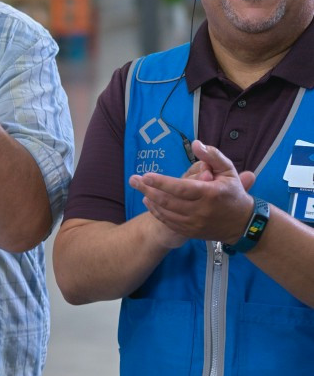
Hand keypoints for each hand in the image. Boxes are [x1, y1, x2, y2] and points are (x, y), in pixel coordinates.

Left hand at [128, 139, 256, 243]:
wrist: (243, 224)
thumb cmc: (233, 193)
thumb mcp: (228, 171)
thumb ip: (212, 156)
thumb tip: (196, 143)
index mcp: (210, 193)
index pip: (181, 188)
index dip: (162, 182)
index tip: (146, 175)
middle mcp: (201, 210)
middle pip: (168, 200)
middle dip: (147, 189)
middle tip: (133, 180)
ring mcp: (195, 223)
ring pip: (166, 212)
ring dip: (150, 200)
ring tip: (140, 188)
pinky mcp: (191, 232)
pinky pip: (169, 222)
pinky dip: (157, 212)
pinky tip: (149, 202)